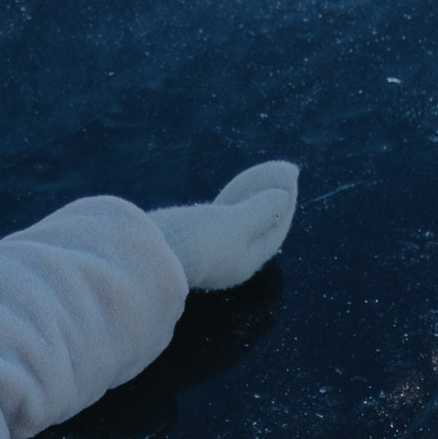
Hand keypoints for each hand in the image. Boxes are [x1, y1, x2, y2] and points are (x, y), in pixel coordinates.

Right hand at [145, 160, 299, 291]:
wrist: (146, 254)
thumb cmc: (196, 240)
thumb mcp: (235, 221)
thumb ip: (261, 209)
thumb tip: (284, 196)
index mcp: (246, 261)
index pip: (275, 229)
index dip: (285, 201)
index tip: (290, 175)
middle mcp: (229, 263)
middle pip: (257, 228)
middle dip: (268, 202)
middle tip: (278, 176)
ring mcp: (207, 256)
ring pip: (235, 226)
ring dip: (247, 204)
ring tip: (252, 185)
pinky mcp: (187, 247)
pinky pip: (215, 226)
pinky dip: (226, 210)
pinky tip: (222, 201)